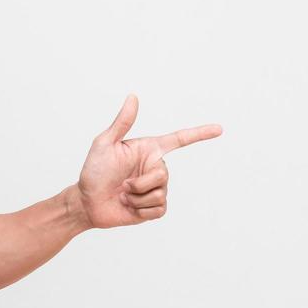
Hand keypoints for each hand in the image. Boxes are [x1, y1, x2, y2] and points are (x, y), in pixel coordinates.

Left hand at [74, 94, 221, 228]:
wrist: (88, 203)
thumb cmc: (94, 171)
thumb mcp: (104, 144)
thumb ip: (121, 122)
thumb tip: (133, 97)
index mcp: (148, 150)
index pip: (179, 140)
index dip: (199, 134)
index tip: (219, 129)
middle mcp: (155, 167)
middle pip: (163, 174)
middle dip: (140, 182)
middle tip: (122, 184)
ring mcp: (156, 188)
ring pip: (160, 193)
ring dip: (137, 197)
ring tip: (123, 195)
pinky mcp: (154, 208)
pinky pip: (158, 209)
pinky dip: (140, 210)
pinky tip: (129, 207)